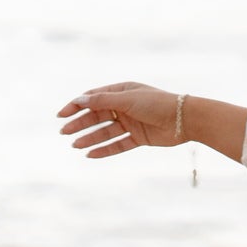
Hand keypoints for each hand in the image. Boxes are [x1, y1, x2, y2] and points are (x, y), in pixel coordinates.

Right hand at [57, 82, 178, 157]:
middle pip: (97, 116)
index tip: (61, 115)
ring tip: (74, 145)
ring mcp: (132, 122)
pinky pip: (118, 144)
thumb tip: (78, 100)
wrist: (184, 119)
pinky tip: (90, 154)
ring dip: (90, 138)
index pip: (93, 98)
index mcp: (122, 91)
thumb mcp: (127, 100)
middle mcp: (125, 106)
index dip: (76, 106)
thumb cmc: (157, 104)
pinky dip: (104, 150)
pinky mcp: (139, 138)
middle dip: (80, 123)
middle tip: (64, 132)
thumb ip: (103, 101)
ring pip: (106, 131)